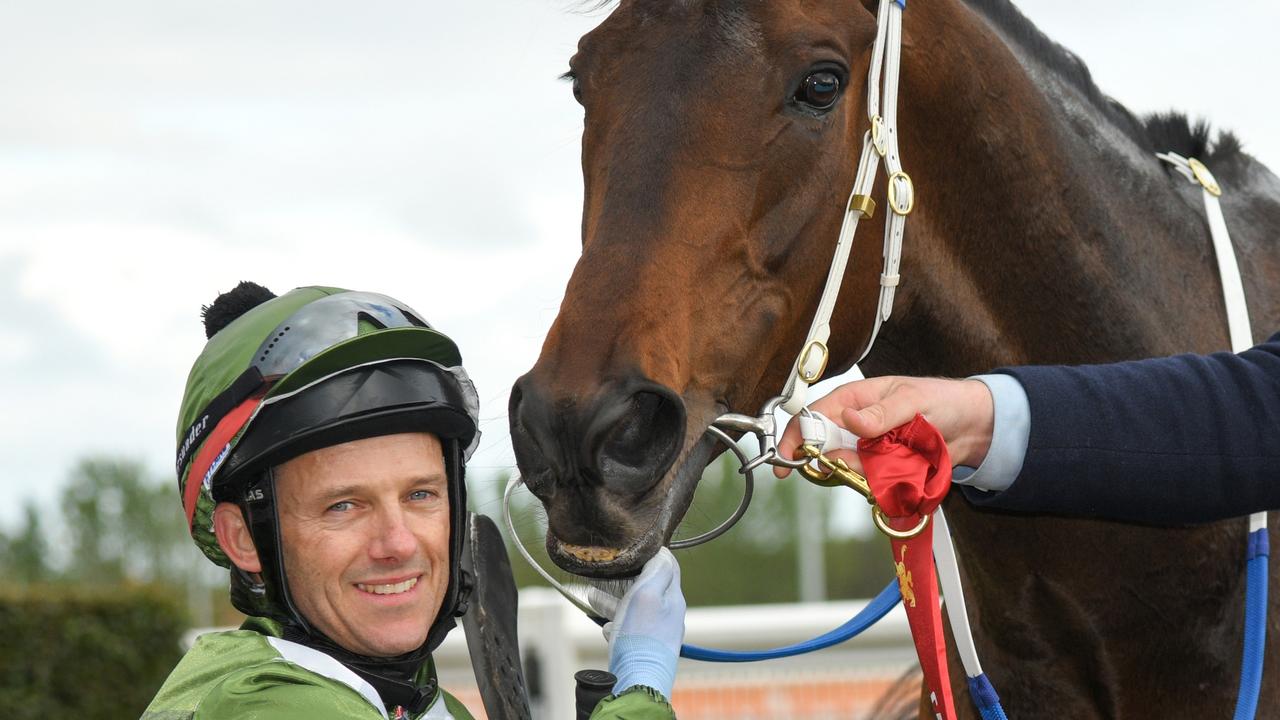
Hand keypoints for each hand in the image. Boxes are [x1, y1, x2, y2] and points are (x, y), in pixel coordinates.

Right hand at [590, 548, 684, 699]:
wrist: (637, 679)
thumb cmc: (641, 635)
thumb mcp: (648, 594)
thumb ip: (657, 570)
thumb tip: (663, 552)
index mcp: (673, 598)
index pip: (669, 565)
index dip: (652, 553)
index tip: (633, 548)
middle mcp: (669, 614)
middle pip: (649, 587)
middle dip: (626, 578)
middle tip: (608, 572)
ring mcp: (657, 632)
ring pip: (636, 608)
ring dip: (615, 600)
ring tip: (592, 597)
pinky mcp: (645, 648)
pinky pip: (630, 629)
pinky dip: (617, 622)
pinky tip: (605, 627)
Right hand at [775, 376, 994, 477]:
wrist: (972, 428)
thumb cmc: (941, 401)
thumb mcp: (912, 401)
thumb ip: (881, 413)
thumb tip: (849, 418)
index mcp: (853, 400)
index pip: (813, 416)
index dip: (796, 436)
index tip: (788, 458)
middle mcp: (854, 426)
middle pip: (823, 448)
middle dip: (829, 461)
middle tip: (850, 466)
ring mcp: (866, 450)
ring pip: (845, 469)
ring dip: (860, 473)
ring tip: (895, 459)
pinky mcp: (881, 470)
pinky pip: (868, 482)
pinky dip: (879, 483)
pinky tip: (903, 470)